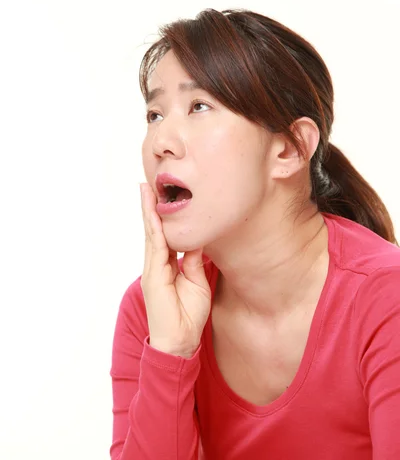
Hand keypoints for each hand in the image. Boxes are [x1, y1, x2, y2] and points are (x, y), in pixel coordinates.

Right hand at [140, 182, 211, 357]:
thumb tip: (197, 239)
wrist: (180, 342)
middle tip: (148, 184)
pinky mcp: (153, 276)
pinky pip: (155, 247)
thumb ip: (194, 260)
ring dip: (149, 211)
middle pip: (154, 230)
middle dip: (151, 207)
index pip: (165, 235)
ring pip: (151, 234)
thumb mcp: (197, 281)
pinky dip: (153, 228)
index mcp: (168, 265)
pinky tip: (152, 213)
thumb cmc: (188, 315)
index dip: (163, 216)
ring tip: (146, 191)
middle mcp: (157, 264)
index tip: (165, 196)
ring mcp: (153, 269)